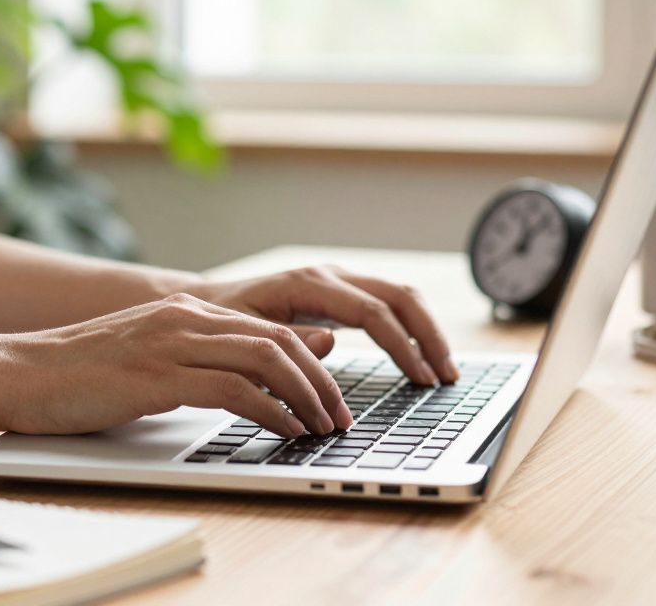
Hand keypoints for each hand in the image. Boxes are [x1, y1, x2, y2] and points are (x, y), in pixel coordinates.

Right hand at [0, 294, 353, 437]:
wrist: (17, 371)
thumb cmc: (80, 374)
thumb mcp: (153, 357)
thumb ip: (208, 356)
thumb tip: (265, 362)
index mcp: (186, 310)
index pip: (270, 329)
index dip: (312, 363)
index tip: (331, 399)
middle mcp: (185, 317)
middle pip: (279, 340)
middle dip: (320, 382)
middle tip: (339, 418)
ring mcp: (170, 343)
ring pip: (265, 358)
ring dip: (304, 396)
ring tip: (321, 427)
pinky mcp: (156, 376)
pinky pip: (232, 390)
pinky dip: (269, 410)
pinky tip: (283, 430)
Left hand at [183, 265, 455, 385]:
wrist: (209, 305)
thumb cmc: (224, 322)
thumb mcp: (247, 335)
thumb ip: (287, 341)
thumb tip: (332, 344)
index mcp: (309, 284)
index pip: (373, 312)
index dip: (402, 346)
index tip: (422, 379)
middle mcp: (331, 276)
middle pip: (399, 297)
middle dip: (428, 336)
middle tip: (446, 377)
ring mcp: (339, 283)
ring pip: (401, 297)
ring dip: (426, 332)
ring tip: (443, 370)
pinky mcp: (342, 295)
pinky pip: (387, 306)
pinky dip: (410, 329)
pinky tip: (419, 358)